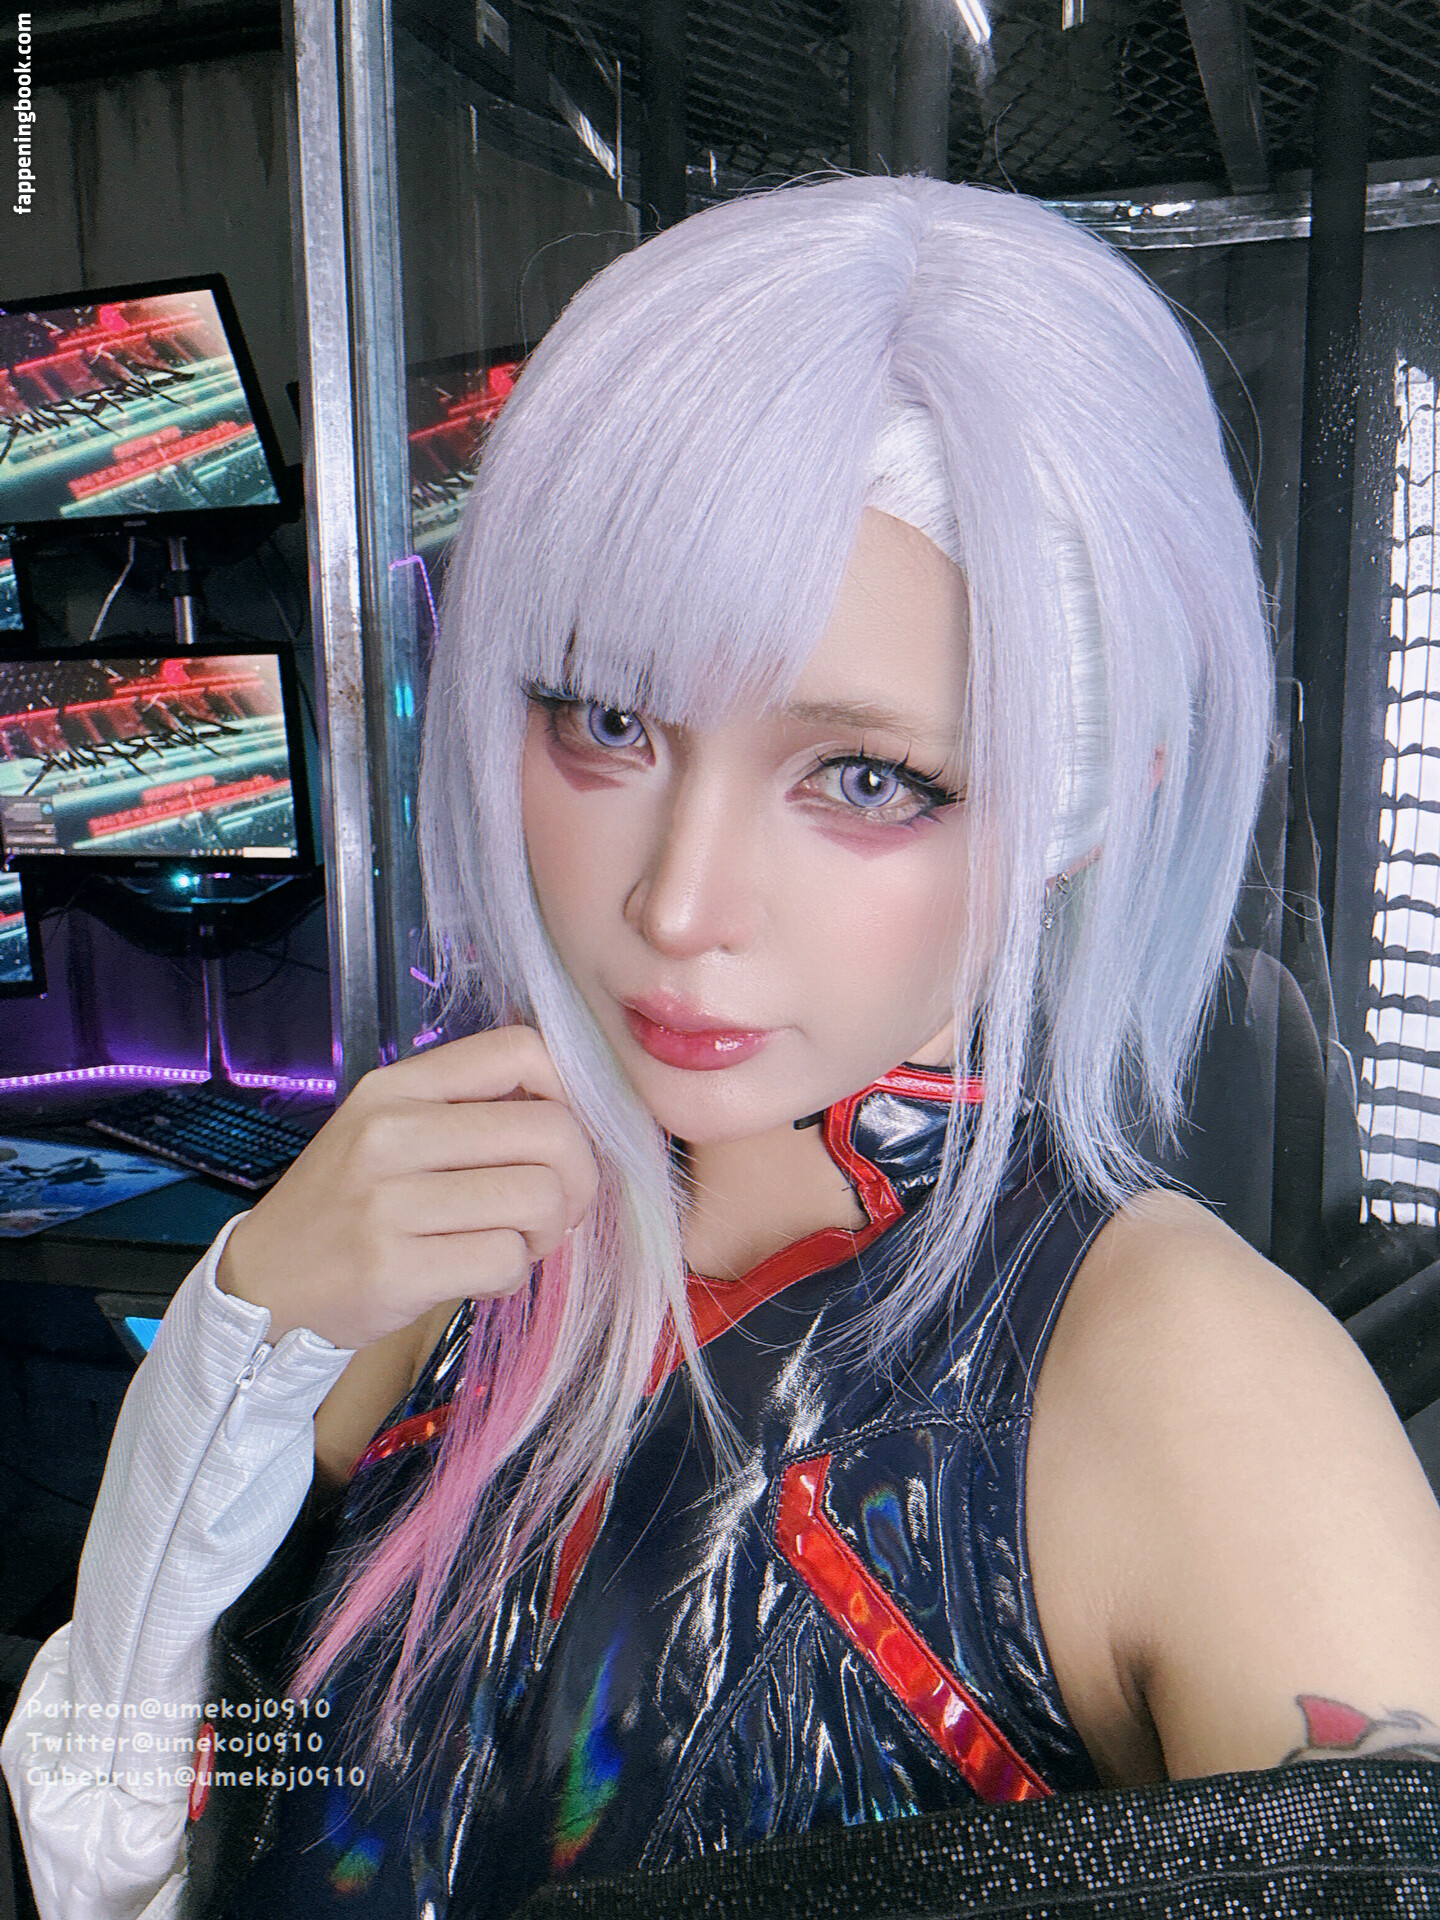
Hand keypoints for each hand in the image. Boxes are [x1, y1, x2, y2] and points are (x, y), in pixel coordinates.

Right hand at [216, 1027, 598, 1349]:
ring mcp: (389, 1201)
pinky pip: (505, 1260)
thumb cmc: (345, 1208)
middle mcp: (392, 1132)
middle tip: (557, 1212)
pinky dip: (512, 1275)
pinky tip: (482, 1275)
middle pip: (551, 1130)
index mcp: (397, 1087)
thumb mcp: (387, 1132)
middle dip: (578, 1180)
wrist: (262, 1286)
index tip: (560, 1138)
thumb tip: (574, 1115)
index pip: (522, 1048)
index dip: (571, 1093)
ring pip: (538, 1198)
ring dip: (548, 1233)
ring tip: (516, 1244)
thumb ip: (465, 1111)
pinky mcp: (394, 1268)